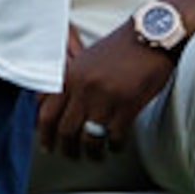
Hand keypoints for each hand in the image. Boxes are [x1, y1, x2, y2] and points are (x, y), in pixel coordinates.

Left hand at [34, 24, 173, 158]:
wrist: (149, 37)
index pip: (46, 112)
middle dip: (66, 148)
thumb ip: (70, 82)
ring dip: (91, 153)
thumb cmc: (119, 49)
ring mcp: (104, 97)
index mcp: (68, 75)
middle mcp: (82, 87)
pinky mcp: (128, 105)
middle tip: (70, 156)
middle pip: (64, 130)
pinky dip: (114, 147)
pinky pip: (115, 137)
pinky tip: (115, 147)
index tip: (47, 145)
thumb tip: (56, 106)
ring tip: (94, 157)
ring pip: (89, 138)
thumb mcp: (85, 61)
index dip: (44, 133)